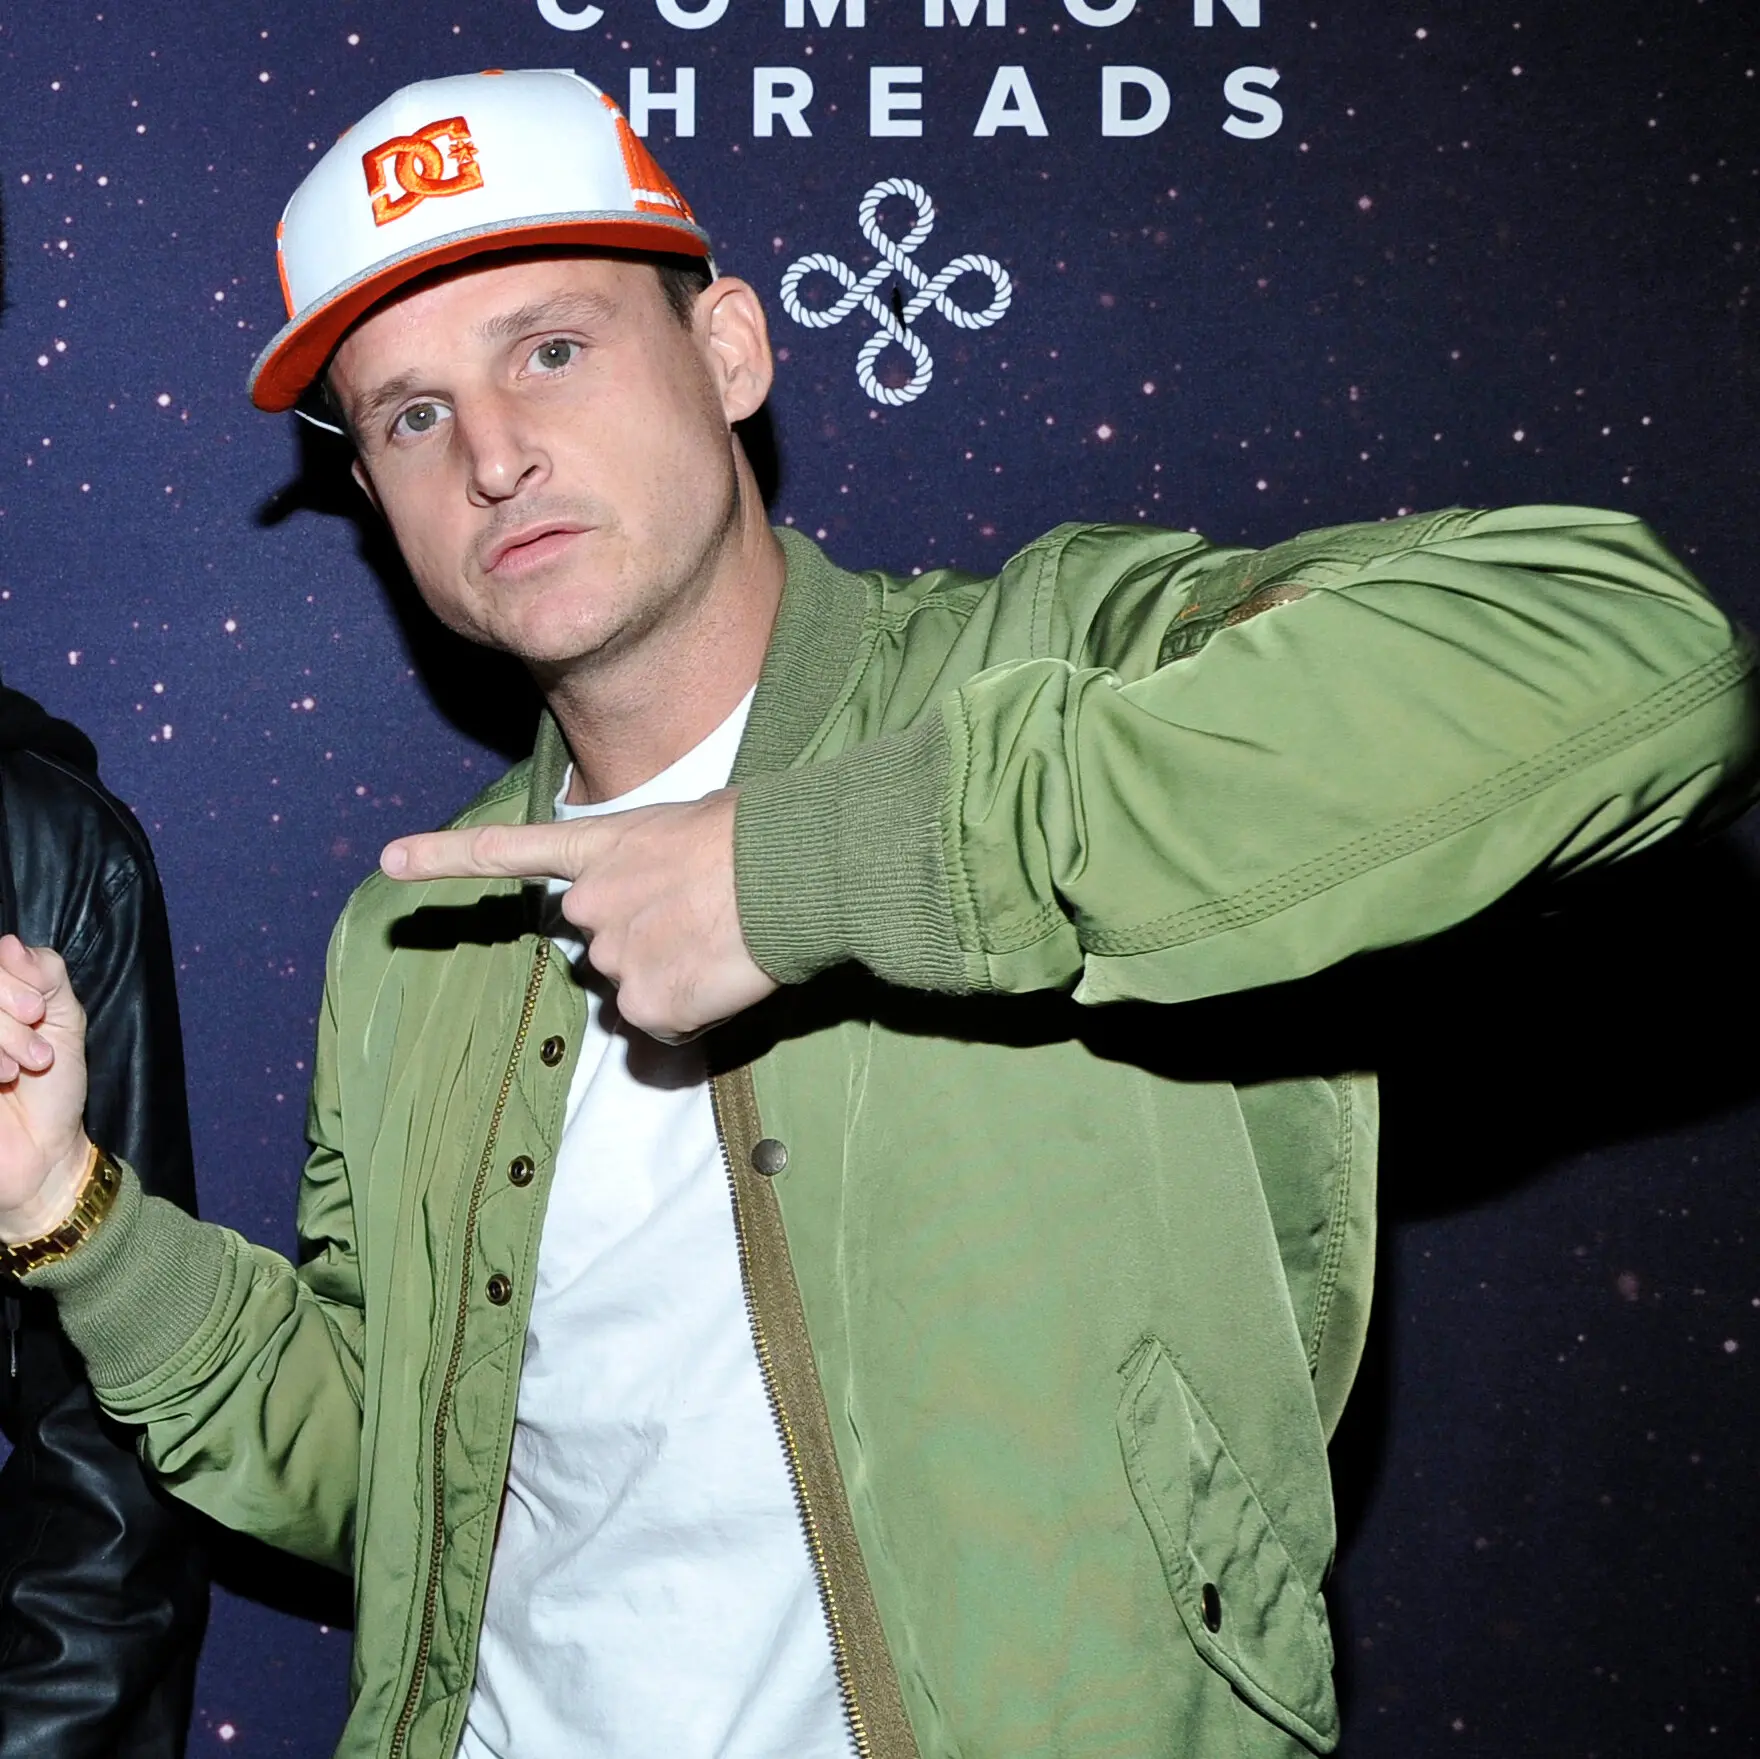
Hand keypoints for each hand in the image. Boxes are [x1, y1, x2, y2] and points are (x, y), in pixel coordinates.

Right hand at [0, 936, 94, 1241]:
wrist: (44, 1153)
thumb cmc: (54, 1087)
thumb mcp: (65, 1020)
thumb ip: (46, 974)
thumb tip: (9, 944)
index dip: (10, 975)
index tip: (38, 1009)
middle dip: (9, 1009)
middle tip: (36, 1048)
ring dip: (0, 1035)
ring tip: (23, 1068)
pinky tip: (1, 1078)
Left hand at [381, 789, 776, 1040]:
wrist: (783, 872)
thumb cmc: (756, 835)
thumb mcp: (687, 826)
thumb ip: (654, 864)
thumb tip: (676, 899)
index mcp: (600, 847)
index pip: (508, 850)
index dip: (444, 857)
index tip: (389, 861)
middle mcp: (589, 905)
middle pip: (602, 946)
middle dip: (645, 944)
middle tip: (700, 922)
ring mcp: (611, 958)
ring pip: (637, 988)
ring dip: (673, 977)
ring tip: (722, 943)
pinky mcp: (646, 1005)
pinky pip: (667, 1025)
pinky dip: (693, 1013)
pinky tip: (722, 976)